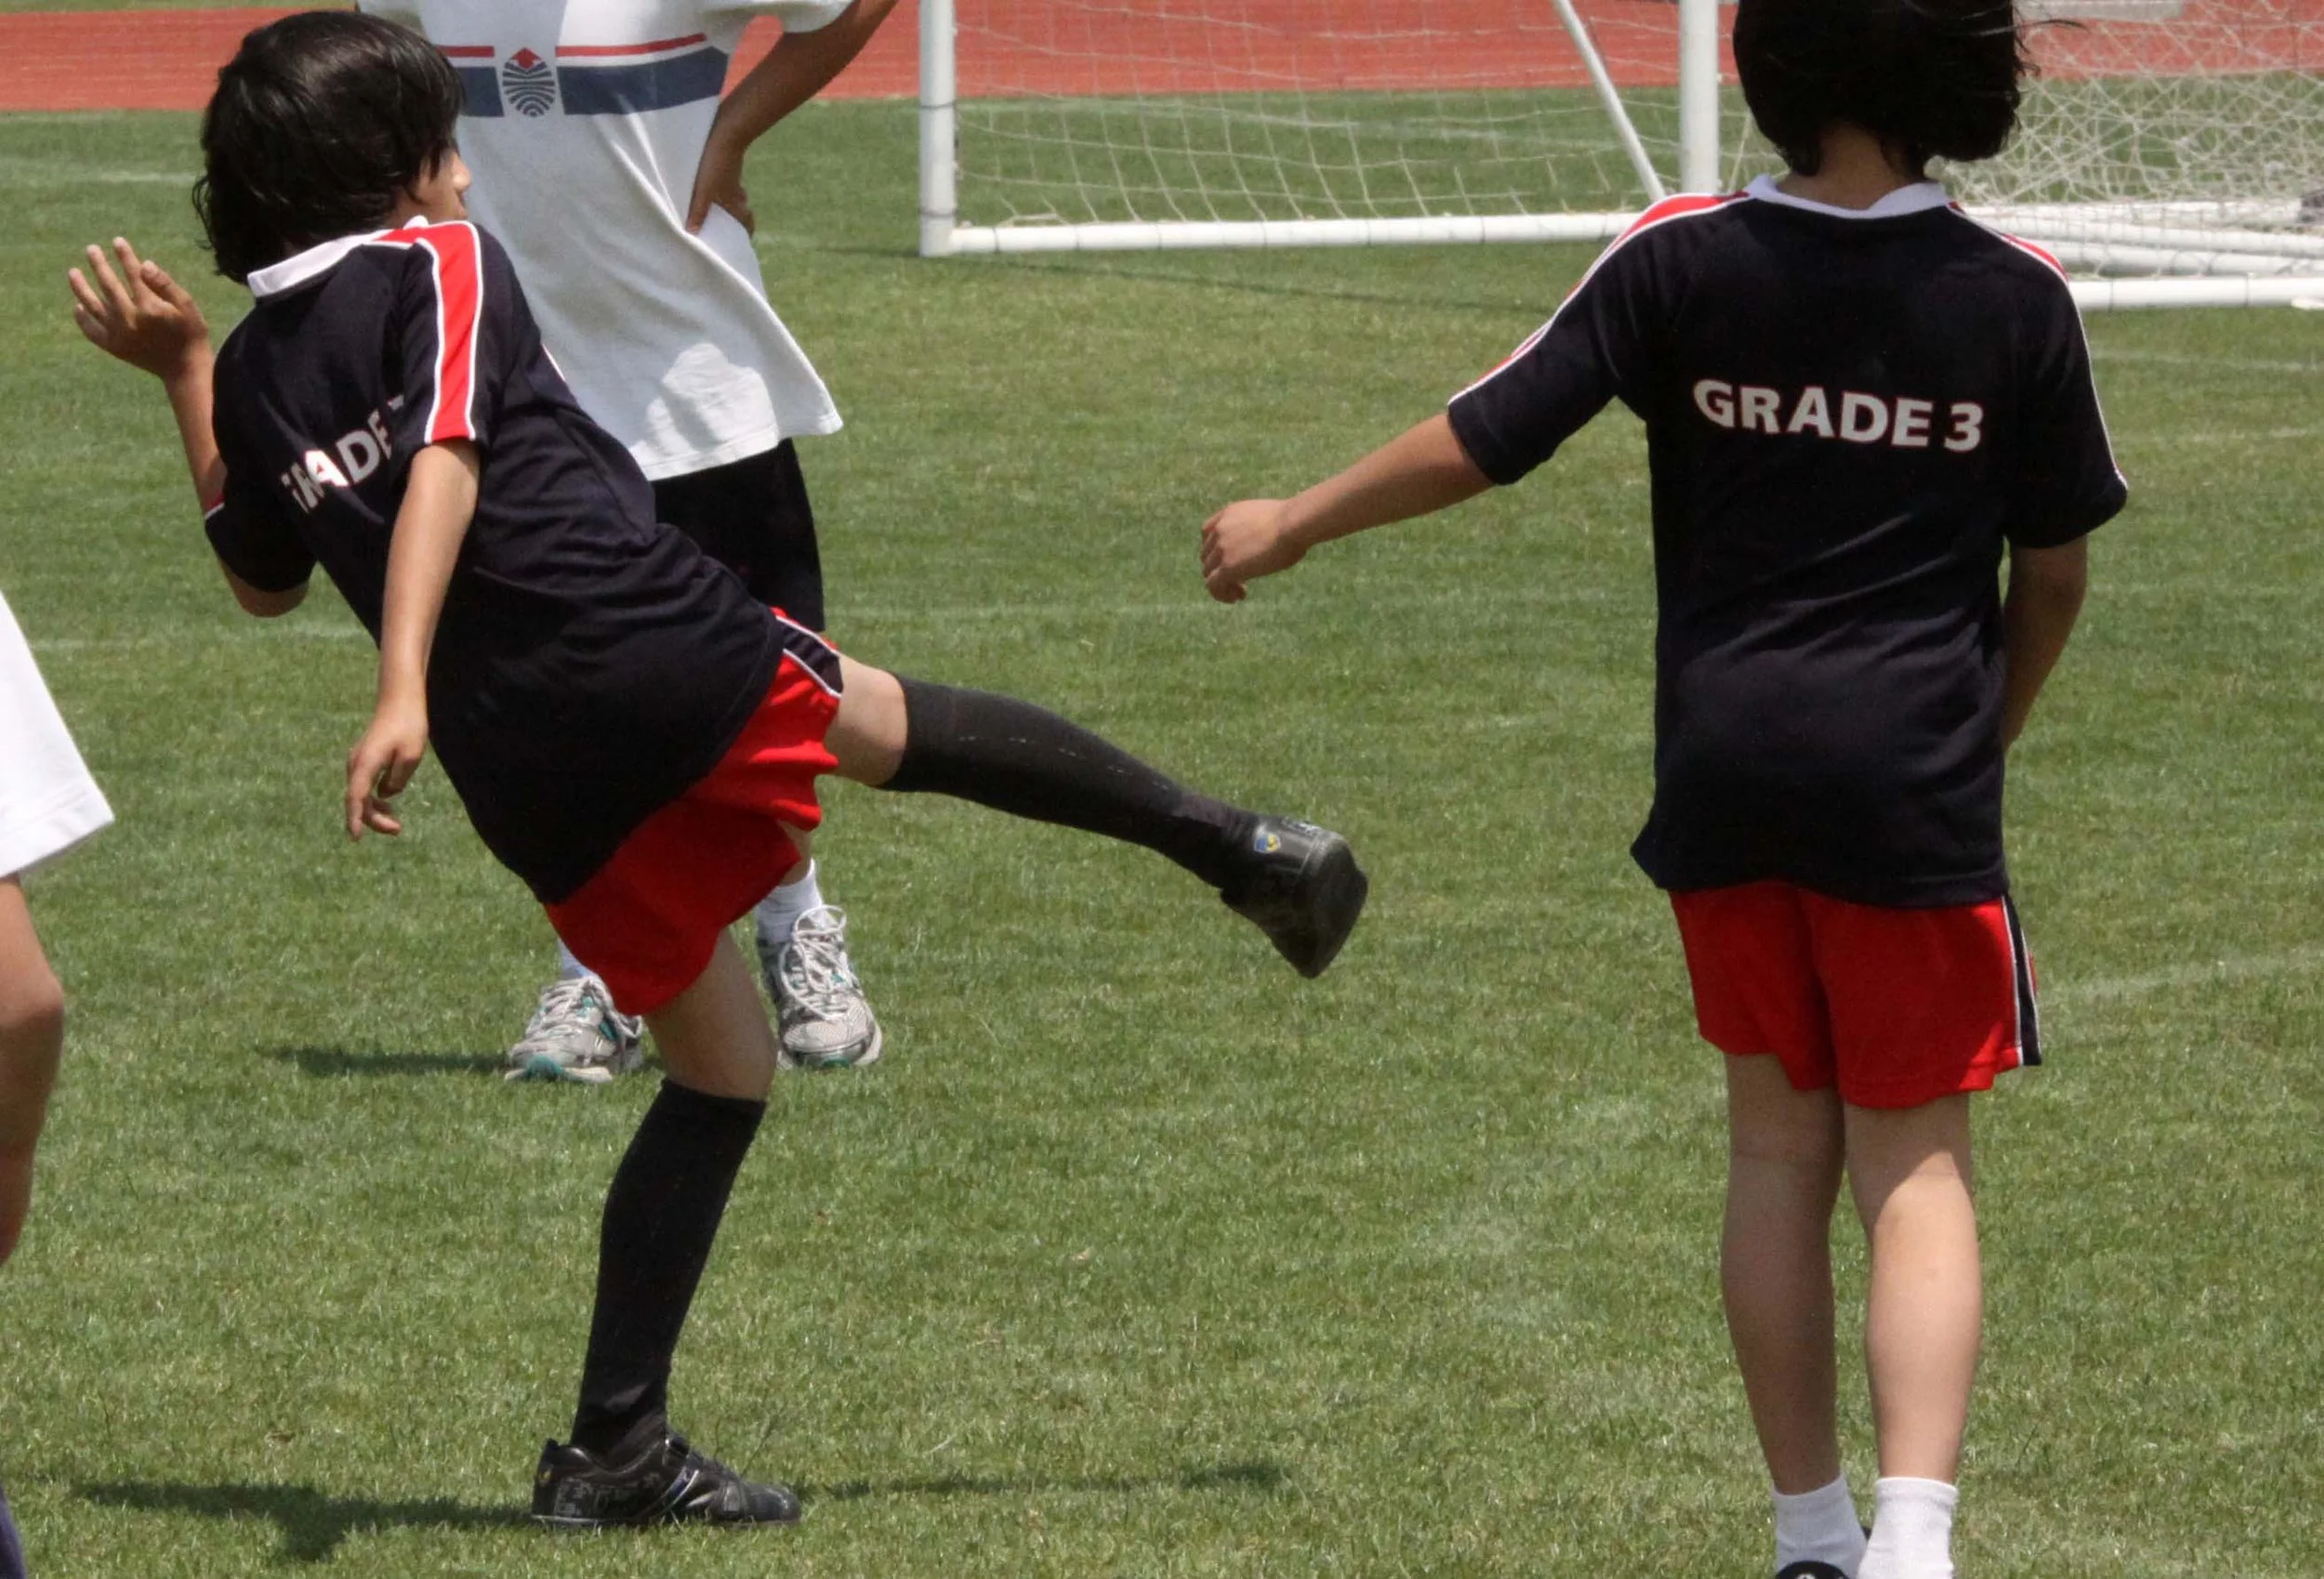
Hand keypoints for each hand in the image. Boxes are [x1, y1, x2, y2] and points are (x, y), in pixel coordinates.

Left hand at [68, 238, 209, 377]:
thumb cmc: (190, 334)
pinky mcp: (114, 347)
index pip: (132, 274)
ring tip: (73, 272)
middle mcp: (129, 318)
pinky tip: (78, 307)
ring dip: (81, 288)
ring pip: (93, 306)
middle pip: (108, 285)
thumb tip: (144, 264)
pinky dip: (83, 319)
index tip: (117, 241)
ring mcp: (118, 334)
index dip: (124, 256)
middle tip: (91, 250)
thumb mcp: (187, 306)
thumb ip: (165, 285)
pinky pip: (92, 331)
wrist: (185, 370)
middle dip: (99, 265)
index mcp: (148, 307)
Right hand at [345, 693, 429, 840]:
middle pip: (357, 800)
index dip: (356, 818)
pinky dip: (373, 799)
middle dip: (374, 820)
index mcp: (366, 763)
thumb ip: (397, 780)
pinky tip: (388, 804)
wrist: (400, 701)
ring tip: (395, 824)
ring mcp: (358, 762)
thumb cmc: (408, 726)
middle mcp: (356, 764)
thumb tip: (386, 793)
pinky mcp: (364, 761)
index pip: (356, 797)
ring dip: (374, 811)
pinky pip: (363, 787)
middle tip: (398, 830)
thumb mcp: (411, 757)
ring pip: (359, 795)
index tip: (356, 837)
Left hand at [685, 128, 754, 234]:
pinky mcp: (727, 162)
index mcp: (735, 201)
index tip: (740, 239)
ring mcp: (733, 176)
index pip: (747, 221)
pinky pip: (725, 179)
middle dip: (732, 218)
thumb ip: (698, 211)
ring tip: (710, 205)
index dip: (746, 231)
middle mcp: (737, 191)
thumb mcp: (704, 191)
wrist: (728, 130)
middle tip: (720, 224)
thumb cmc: (716, 163)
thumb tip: (692, 232)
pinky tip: (706, 180)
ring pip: (732, 194)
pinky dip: (720, 185)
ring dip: (725, 201)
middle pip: (740, 209)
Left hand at [1200, 499, 1305, 603]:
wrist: (1293, 524)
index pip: (1207, 532)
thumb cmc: (1294, 522)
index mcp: (1229, 513)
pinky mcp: (1227, 567)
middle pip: (1207, 555)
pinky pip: (1213, 586)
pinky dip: (1222, 594)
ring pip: (1208, 573)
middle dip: (1220, 568)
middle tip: (1241, 579)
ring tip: (1241, 592)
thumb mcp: (1268, 518)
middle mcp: (1220, 529)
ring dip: (1222, 584)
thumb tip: (1270, 542)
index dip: (1215, 549)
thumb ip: (1257, 529)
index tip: (1230, 559)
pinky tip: (1239, 597)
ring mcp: (1221, 548)